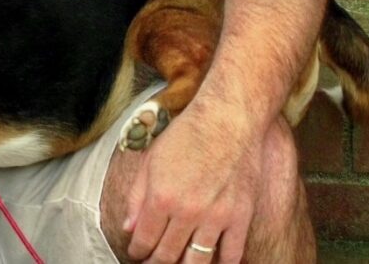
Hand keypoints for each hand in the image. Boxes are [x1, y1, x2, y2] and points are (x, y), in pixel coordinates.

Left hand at [123, 102, 260, 262]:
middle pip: (167, 256)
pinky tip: (212, 261)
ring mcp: (215, 217)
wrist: (229, 118)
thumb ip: (137, 195)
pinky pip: (232, 255)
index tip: (137, 252)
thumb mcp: (151, 158)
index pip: (143, 240)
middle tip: (153, 262)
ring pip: (197, 262)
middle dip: (156, 263)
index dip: (137, 251)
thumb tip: (128, 227)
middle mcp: (187, 212)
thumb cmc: (187, 133)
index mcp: (160, 197)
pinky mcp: (240, 217)